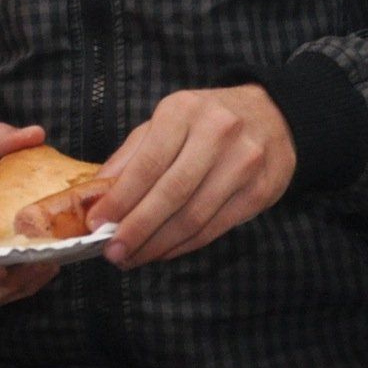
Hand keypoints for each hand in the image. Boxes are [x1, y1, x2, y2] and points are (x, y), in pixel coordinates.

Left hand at [90, 84, 296, 267]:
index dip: (120, 199)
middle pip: (171, 194)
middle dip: (137, 229)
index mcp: (184, 111)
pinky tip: (163, 251)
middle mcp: (218, 133)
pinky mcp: (260, 191)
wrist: (271, 116)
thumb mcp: (167, 121)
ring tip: (133, 257)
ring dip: (158, 244)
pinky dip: (183, 246)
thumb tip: (98, 194)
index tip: (96, 223)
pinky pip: (214, 228)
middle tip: (113, 252)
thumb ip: (132, 155)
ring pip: (193, 217)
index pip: (148, 164)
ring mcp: (244, 163)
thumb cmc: (207, 121)